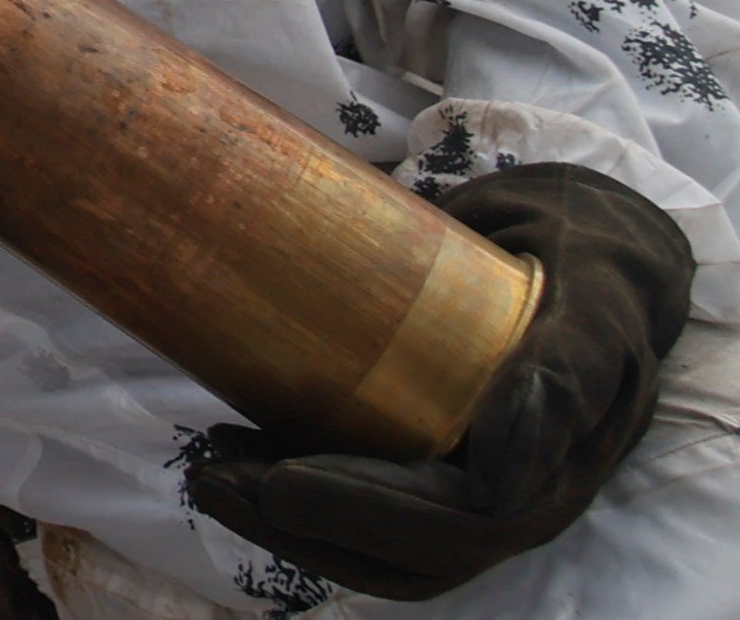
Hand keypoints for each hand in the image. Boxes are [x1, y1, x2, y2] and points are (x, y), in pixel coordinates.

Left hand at [184, 161, 693, 599]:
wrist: (582, 249)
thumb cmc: (589, 264)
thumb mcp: (593, 302)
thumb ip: (570, 368)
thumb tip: (508, 473)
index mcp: (551, 475)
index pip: (454, 525)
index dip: (364, 512)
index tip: (280, 482)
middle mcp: (508, 498)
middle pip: (401, 547)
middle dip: (300, 524)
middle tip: (212, 478)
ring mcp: (464, 485)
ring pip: (372, 540)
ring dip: (282, 519)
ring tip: (205, 473)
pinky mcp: (423, 462)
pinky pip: (356, 503)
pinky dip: (287, 488)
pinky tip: (227, 448)